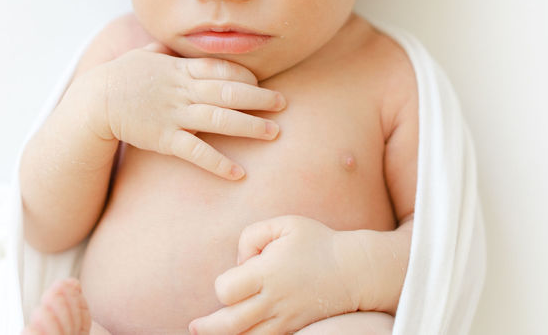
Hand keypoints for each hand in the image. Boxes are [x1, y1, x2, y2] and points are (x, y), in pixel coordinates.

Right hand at [85, 43, 284, 179]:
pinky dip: (218, 162)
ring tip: (273, 133)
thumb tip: (169, 42)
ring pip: (219, 119)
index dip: (244, 78)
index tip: (262, 85)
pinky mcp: (164, 138)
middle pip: (229, 92)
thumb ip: (163, 50)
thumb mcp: (143, 56)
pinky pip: (196, 152)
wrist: (94, 102)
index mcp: (180, 69)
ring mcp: (174, 114)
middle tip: (284, 104)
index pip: (221, 69)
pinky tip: (238, 172)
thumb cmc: (120, 77)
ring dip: (249, 126)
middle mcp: (182, 89)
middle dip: (259, 99)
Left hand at [188, 216, 360, 334]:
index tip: (236, 274)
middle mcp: (273, 301)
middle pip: (230, 324)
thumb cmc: (316, 242)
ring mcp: (284, 320)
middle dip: (208, 327)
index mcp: (267, 273)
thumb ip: (252, 234)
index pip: (227, 290)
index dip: (223, 285)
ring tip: (209, 334)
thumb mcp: (284, 224)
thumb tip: (240, 262)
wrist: (353, 271)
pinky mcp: (293, 330)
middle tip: (194, 326)